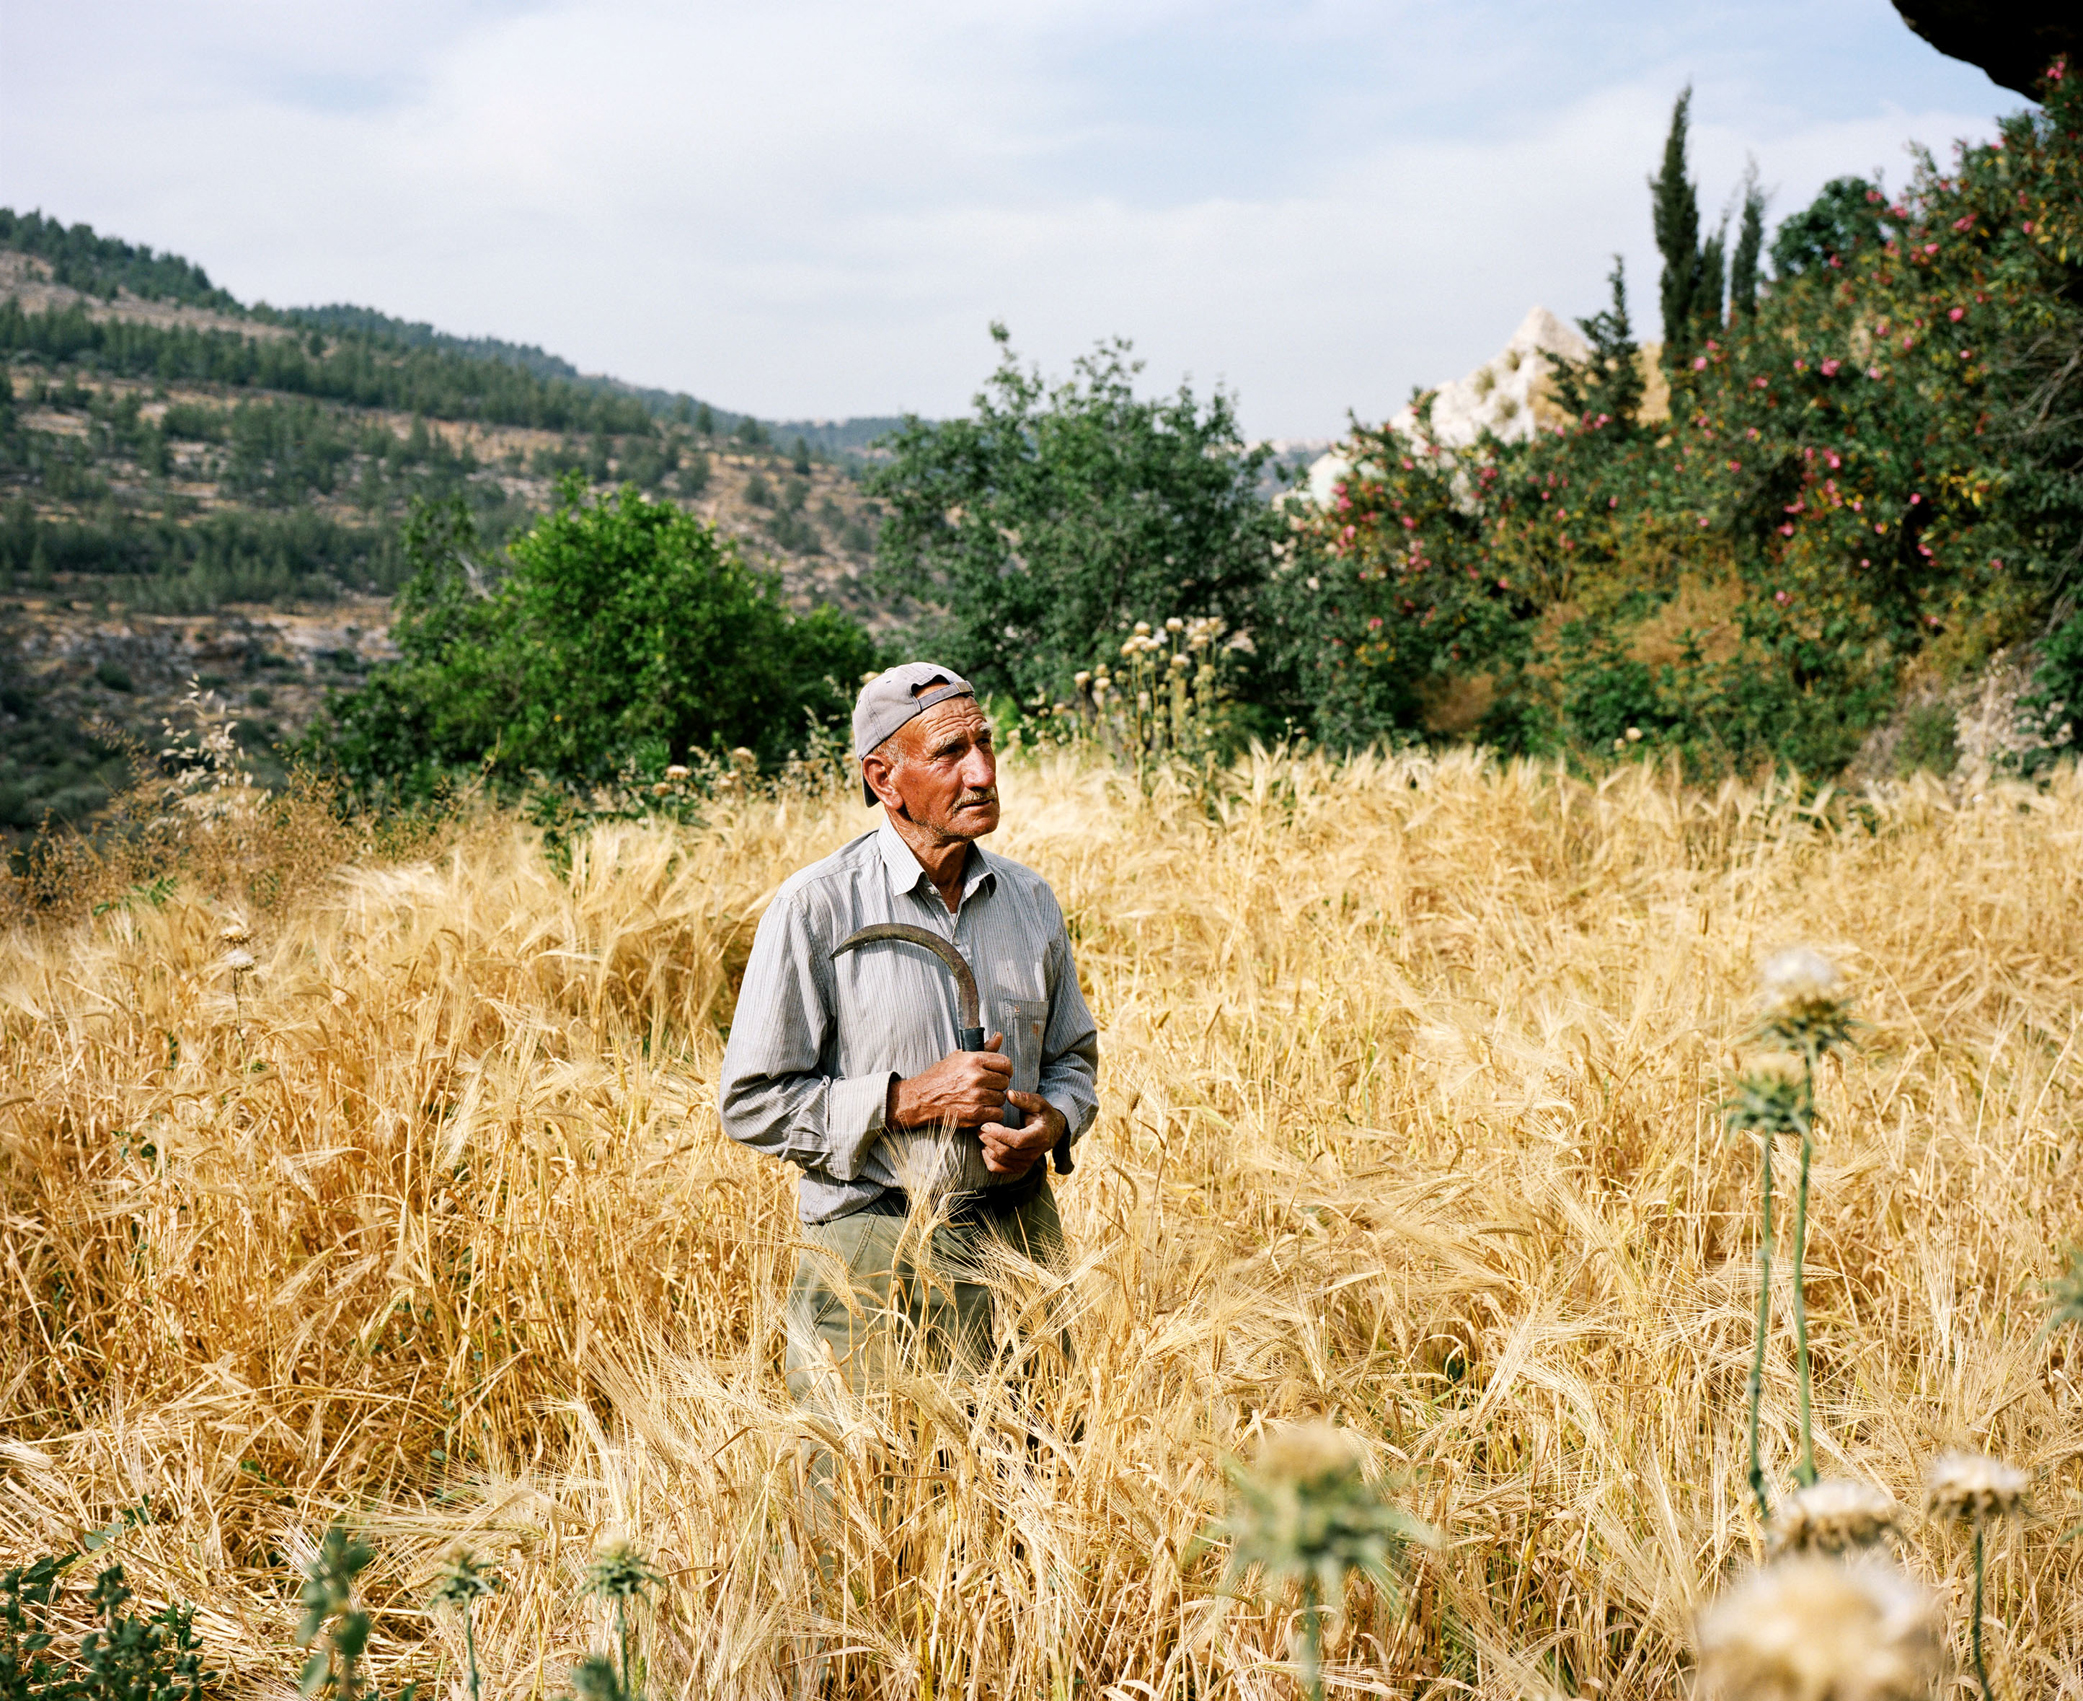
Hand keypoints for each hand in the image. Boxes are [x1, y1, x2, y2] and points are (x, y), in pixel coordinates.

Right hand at [887, 1034, 1011, 1130]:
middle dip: (998, 1085)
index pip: (1005, 1063)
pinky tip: (981, 1108)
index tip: (1001, 1073)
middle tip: (987, 1086)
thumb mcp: (959, 1057)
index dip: (1006, 1069)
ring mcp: (976, 1096)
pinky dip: (991, 1113)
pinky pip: (997, 1113)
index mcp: (974, 1060)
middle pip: (1004, 1081)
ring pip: (1001, 1098)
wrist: (922, 1098)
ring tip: (981, 1097)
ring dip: (994, 1099)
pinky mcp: (975, 1114)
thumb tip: (998, 1036)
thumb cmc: (939, 1077)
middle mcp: (976, 1077)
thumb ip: (983, 1048)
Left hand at [980, 1090, 1065, 1177]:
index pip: (1018, 1140)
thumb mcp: (1038, 1103)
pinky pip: (999, 1169)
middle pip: (1007, 1152)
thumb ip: (1024, 1099)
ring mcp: (1026, 1163)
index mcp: (1040, 1136)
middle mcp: (1035, 1152)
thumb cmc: (1042, 1114)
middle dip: (989, 1139)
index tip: (986, 1124)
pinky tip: (986, 1146)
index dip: (1000, 1134)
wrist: (1051, 1131)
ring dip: (987, 1147)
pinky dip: (988, 1159)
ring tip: (981, 1133)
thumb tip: (1009, 1094)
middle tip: (980, 1126)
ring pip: (1001, 1161)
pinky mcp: (1019, 1168)